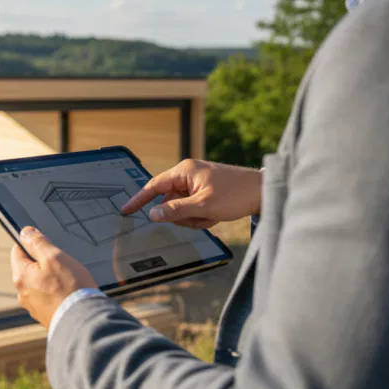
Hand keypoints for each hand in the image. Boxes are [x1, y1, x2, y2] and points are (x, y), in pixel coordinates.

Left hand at [10, 226, 97, 327]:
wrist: (84, 322)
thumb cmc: (70, 288)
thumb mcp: (54, 256)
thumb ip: (37, 242)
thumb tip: (25, 232)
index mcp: (20, 276)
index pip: (17, 251)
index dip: (32, 244)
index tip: (47, 246)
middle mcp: (22, 294)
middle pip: (29, 268)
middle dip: (44, 264)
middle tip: (63, 265)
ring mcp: (34, 307)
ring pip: (40, 284)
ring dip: (51, 280)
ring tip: (69, 282)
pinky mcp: (46, 317)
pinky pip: (49, 299)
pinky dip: (57, 295)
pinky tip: (70, 295)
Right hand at [119, 159, 261, 228]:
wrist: (262, 193)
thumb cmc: (235, 194)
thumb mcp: (203, 206)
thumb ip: (175, 210)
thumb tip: (153, 214)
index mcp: (184, 171)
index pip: (154, 186)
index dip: (139, 199)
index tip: (126, 210)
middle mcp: (188, 174)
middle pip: (169, 202)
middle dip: (182, 215)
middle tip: (200, 217)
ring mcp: (197, 183)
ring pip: (181, 208)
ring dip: (194, 217)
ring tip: (211, 216)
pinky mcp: (205, 191)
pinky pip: (193, 209)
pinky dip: (202, 216)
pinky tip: (216, 215)